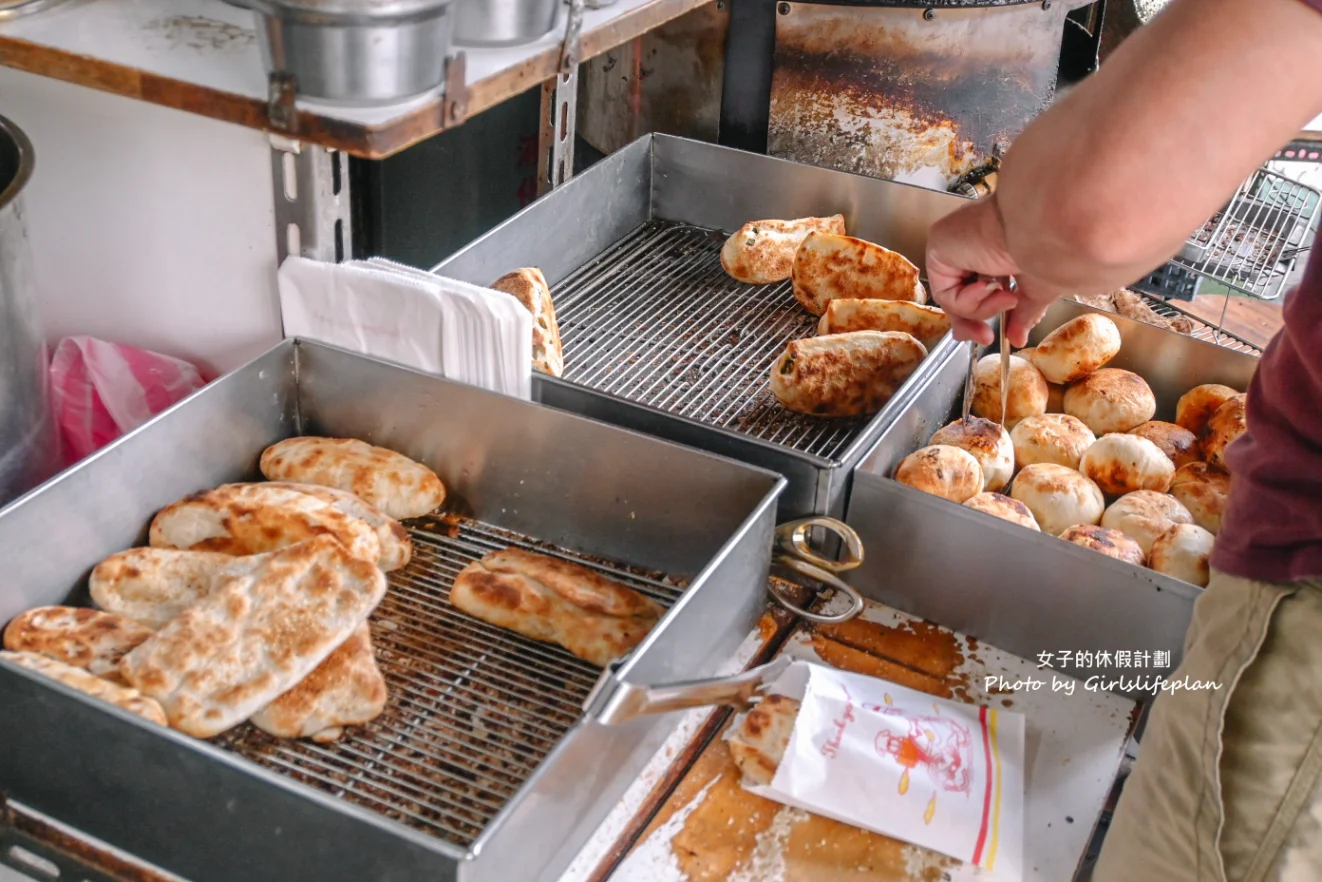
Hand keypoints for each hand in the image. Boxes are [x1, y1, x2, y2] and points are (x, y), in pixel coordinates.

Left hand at [926, 196, 1066, 347]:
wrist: (1047, 229)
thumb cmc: (1051, 247)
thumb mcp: (1037, 290)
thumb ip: (1022, 315)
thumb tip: (1017, 339)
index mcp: (994, 247)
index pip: (974, 287)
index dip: (978, 315)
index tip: (987, 336)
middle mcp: (971, 243)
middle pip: (957, 295)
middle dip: (971, 322)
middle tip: (986, 338)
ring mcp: (954, 244)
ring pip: (952, 298)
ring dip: (981, 309)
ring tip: (1008, 300)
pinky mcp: (939, 245)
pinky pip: (946, 292)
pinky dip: (969, 300)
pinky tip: (989, 287)